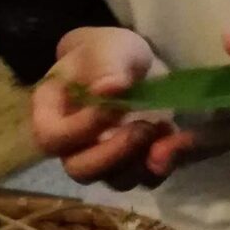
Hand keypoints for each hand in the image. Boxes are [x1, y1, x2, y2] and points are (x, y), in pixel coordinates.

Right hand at [30, 27, 229, 190]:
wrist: (131, 64)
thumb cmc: (107, 53)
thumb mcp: (107, 49)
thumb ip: (107, 66)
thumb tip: (109, 89)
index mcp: (50, 113)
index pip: (52, 138)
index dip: (82, 129)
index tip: (113, 106)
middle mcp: (73, 144)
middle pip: (81, 170)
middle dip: (116, 154)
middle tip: (144, 127)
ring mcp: (105, 157)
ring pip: (117, 180)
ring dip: (144, 162)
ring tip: (164, 129)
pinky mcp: (137, 162)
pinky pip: (148, 177)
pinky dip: (167, 162)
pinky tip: (179, 137)